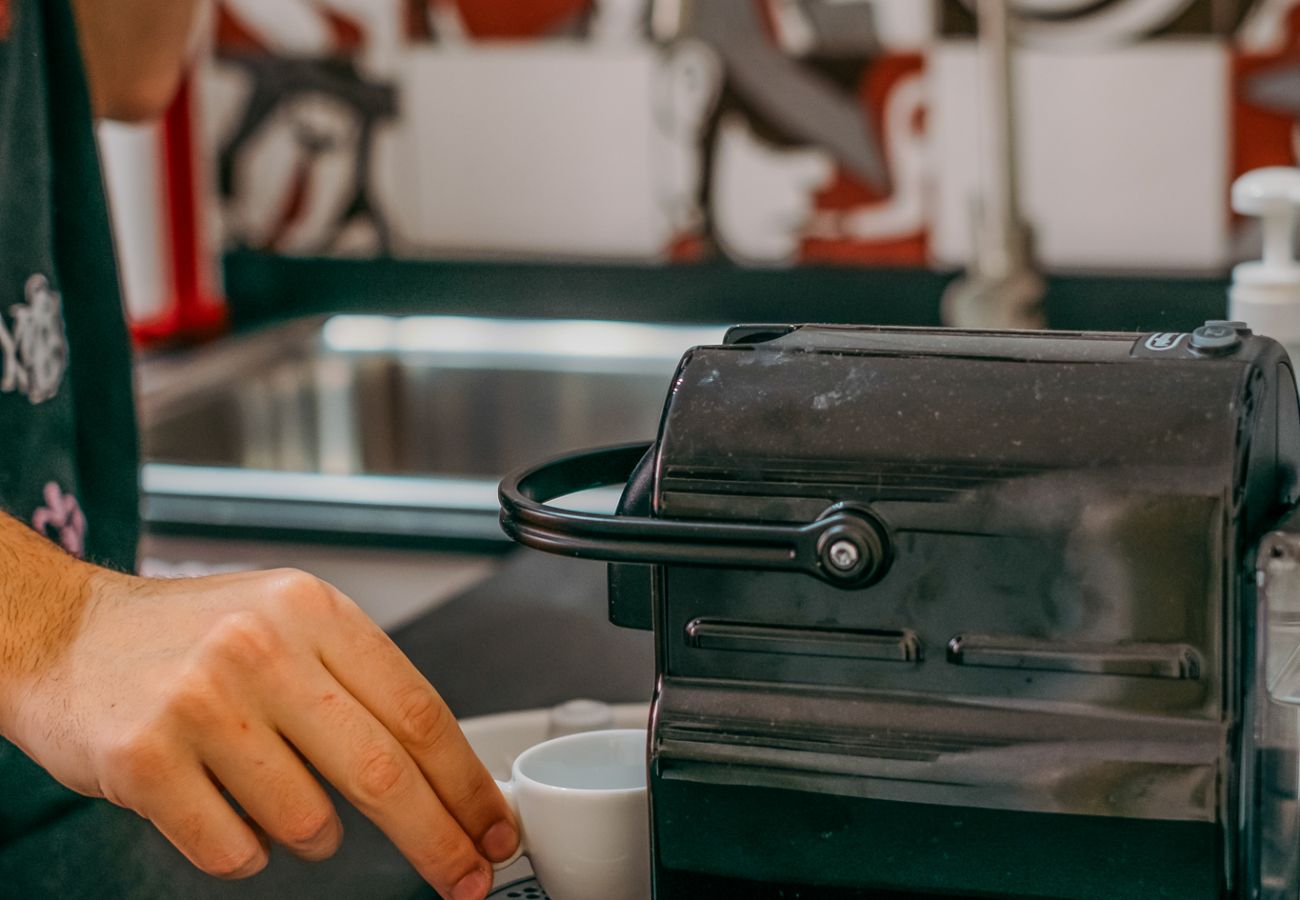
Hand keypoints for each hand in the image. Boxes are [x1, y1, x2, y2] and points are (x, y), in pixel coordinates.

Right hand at [3, 567, 515, 899]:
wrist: (65, 634)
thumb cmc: (188, 635)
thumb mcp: (289, 624)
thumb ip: (360, 684)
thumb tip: (444, 773)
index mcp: (313, 610)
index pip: (420, 710)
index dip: (467, 781)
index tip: (494, 825)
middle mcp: (262, 647)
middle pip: (384, 772)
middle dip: (437, 839)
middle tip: (465, 876)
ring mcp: (202, 703)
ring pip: (310, 822)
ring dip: (315, 835)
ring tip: (281, 796)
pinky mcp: (145, 761)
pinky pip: (236, 851)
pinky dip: (247, 850)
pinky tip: (224, 805)